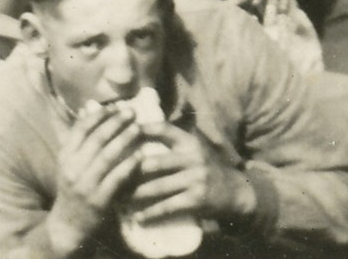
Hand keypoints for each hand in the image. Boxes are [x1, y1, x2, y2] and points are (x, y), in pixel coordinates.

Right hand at [46, 104, 143, 252]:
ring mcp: (85, 184)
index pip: (81, 128)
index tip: (115, 106)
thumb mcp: (69, 162)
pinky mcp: (98, 200)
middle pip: (96, 138)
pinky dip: (128, 165)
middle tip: (131, 112)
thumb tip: (88, 108)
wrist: (68, 224)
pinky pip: (116, 178)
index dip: (99, 115)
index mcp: (65, 155)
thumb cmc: (72, 188)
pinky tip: (140, 156)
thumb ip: (79, 137)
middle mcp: (72, 168)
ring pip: (107, 156)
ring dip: (125, 139)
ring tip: (138, 128)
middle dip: (116, 122)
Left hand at [128, 123, 254, 223]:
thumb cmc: (207, 169)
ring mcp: (195, 178)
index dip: (142, 130)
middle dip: (131, 172)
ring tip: (120, 199)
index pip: (163, 129)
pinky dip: (151, 213)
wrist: (235, 192)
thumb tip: (138, 136)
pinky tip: (139, 217)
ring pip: (157, 187)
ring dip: (136, 195)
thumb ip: (173, 143)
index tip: (121, 133)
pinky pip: (169, 206)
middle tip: (112, 177)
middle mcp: (192, 157)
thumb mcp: (194, 150)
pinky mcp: (197, 199)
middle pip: (154, 163)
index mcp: (189, 142)